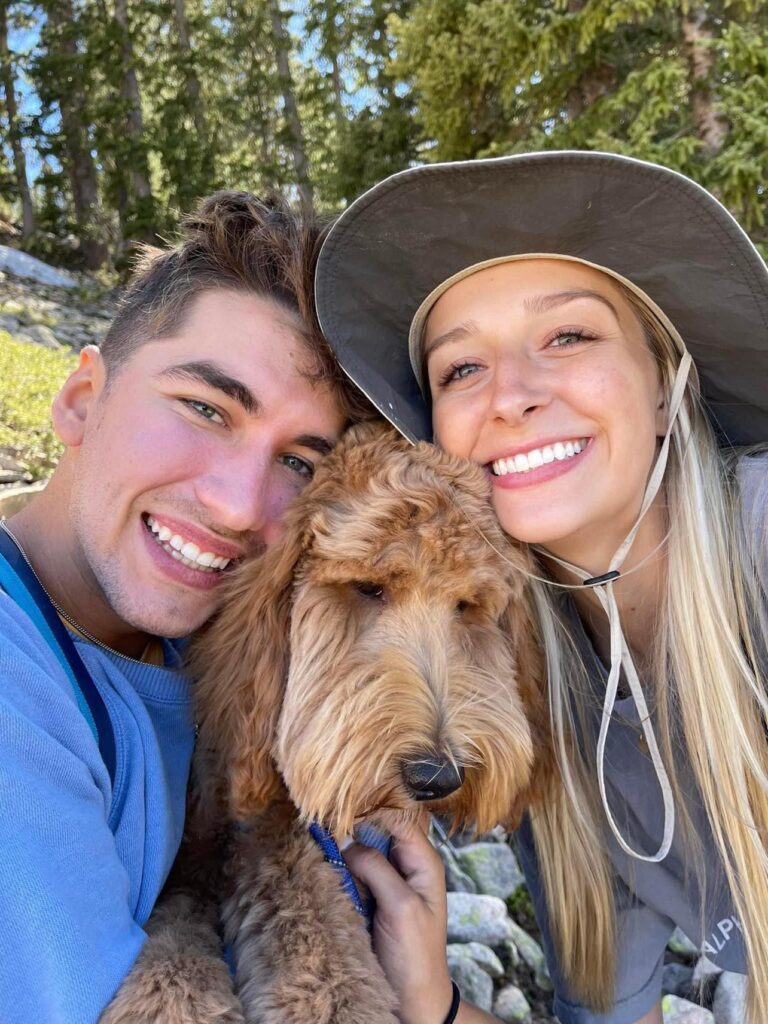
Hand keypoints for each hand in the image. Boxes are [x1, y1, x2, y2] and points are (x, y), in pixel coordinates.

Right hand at [342, 815, 454, 1023]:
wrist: (413, 1000)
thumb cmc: (416, 955)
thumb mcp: (401, 907)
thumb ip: (378, 869)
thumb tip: (348, 841)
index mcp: (424, 861)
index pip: (397, 817)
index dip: (370, 811)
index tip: (340, 812)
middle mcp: (406, 864)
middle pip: (377, 830)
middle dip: (352, 825)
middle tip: (323, 823)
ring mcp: (387, 881)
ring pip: (362, 850)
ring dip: (342, 846)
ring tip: (318, 839)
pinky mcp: (370, 897)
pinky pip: (353, 872)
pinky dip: (339, 867)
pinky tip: (322, 862)